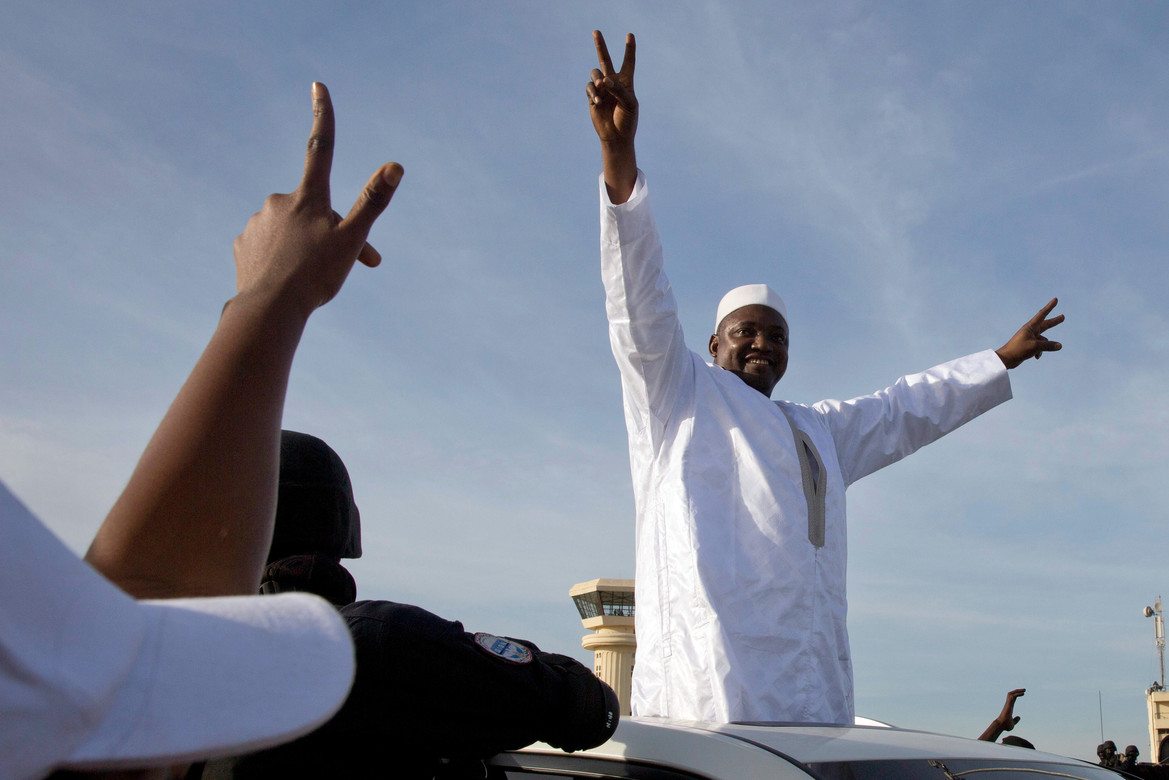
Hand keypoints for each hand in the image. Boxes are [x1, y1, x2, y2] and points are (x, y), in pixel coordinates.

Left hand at [232, 82, 402, 316]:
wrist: (267, 311)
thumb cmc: (315, 276)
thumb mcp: (352, 240)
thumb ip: (372, 201)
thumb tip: (395, 166)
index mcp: (307, 197)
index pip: (321, 148)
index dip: (322, 116)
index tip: (317, 86)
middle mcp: (278, 201)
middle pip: (314, 210)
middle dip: (333, 231)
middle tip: (353, 263)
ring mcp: (257, 221)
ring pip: (291, 230)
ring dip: (307, 247)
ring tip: (313, 276)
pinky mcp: (243, 244)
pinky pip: (268, 245)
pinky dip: (282, 258)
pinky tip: (286, 279)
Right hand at [587, 31, 637, 147]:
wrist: (616, 136)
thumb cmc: (627, 120)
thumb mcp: (629, 104)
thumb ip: (619, 90)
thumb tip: (605, 79)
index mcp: (626, 82)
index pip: (628, 62)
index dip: (629, 49)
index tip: (630, 35)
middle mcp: (613, 82)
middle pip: (605, 59)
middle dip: (600, 45)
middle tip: (596, 31)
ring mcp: (601, 89)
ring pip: (595, 73)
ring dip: (598, 79)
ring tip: (601, 87)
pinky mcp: (592, 97)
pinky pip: (590, 87)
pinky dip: (593, 92)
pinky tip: (597, 101)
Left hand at [996, 299, 1063, 368]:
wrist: (1006, 358)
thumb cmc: (1018, 349)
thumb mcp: (1035, 347)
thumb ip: (1048, 345)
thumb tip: (1060, 345)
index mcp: (1030, 327)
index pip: (1042, 314)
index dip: (1049, 307)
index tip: (1055, 299)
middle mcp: (1031, 330)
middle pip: (1045, 325)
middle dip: (1054, 322)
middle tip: (1063, 316)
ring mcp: (1030, 338)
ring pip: (1044, 340)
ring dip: (1044, 346)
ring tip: (1037, 352)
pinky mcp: (1029, 345)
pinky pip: (1040, 347)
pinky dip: (1039, 352)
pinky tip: (1035, 357)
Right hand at [997, 688, 1025, 730]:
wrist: (1001, 726)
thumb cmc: (1005, 725)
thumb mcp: (1013, 722)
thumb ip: (1016, 720)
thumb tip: (1019, 717)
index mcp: (1009, 707)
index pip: (1013, 699)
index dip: (1017, 695)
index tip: (1023, 693)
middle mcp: (1008, 704)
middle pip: (1011, 694)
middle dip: (1017, 691)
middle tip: (1024, 689)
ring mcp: (1007, 704)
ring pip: (1011, 694)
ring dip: (1017, 691)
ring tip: (1024, 690)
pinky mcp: (1008, 705)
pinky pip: (1013, 697)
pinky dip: (1017, 694)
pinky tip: (1023, 693)